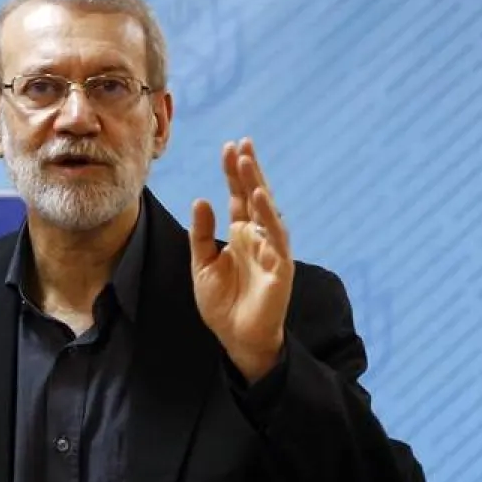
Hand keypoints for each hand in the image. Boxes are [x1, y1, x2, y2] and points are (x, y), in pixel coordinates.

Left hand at [189, 138, 293, 382]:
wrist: (237, 338)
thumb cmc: (222, 304)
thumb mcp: (202, 265)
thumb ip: (202, 234)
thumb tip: (200, 199)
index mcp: (241, 234)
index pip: (238, 196)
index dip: (234, 173)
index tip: (228, 147)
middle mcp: (258, 237)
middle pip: (255, 196)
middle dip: (249, 170)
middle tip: (241, 143)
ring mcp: (271, 250)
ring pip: (267, 211)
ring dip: (258, 186)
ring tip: (247, 162)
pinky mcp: (280, 267)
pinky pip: (276, 237)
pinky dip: (269, 217)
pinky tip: (260, 198)